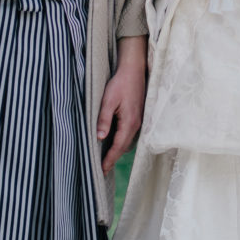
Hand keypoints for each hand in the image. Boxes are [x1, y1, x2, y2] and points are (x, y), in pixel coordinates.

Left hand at [97, 36, 145, 173]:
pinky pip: (130, 134)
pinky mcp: (138, 116)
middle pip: (124, 147)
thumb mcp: (108, 100)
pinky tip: (114, 142)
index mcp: (129, 122)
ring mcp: (139, 121)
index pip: (118, 146)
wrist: (134, 70)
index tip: (102, 169)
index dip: (110, 159)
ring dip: (118, 150)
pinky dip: (122, 142)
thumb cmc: (120, 83)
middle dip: (113, 158)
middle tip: (102, 168)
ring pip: (127, 141)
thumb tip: (100, 137)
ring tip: (107, 158)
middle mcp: (136, 124)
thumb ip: (104, 119)